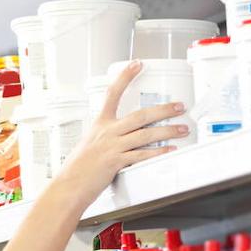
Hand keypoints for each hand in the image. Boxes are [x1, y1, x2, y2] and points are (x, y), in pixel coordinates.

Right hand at [53, 59, 188, 204]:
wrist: (69, 185)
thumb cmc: (78, 169)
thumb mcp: (90, 144)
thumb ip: (107, 137)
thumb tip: (122, 137)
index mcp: (100, 124)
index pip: (112, 93)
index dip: (125, 76)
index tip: (137, 65)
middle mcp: (107, 132)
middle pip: (141, 115)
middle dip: (163, 109)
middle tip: (179, 106)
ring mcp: (112, 146)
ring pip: (146, 134)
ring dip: (167, 131)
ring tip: (182, 129)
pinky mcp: (116, 162)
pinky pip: (142, 155)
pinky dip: (158, 152)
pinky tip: (169, 150)